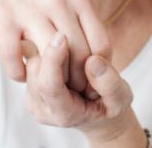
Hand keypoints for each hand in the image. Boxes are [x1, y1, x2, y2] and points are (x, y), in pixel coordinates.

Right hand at [0, 0, 110, 94]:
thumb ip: (85, 23)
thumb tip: (99, 59)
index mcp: (79, 0)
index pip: (101, 46)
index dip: (99, 71)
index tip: (93, 83)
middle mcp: (58, 4)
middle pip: (79, 56)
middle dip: (78, 82)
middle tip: (72, 94)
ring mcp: (30, 10)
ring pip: (51, 58)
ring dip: (51, 80)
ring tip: (48, 87)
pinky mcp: (3, 16)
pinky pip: (13, 55)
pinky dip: (18, 73)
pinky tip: (21, 74)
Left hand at [25, 33, 143, 144]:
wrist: (96, 113)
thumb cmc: (109, 105)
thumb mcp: (121, 99)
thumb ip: (110, 84)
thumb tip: (92, 60)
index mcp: (64, 114)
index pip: (50, 86)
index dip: (54, 59)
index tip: (62, 36)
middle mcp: (42, 108)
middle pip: (36, 69)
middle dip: (57, 53)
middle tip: (83, 58)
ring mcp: (33, 96)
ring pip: (32, 59)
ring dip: (52, 52)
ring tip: (76, 63)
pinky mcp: (30, 80)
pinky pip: (31, 56)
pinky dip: (48, 51)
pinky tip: (65, 58)